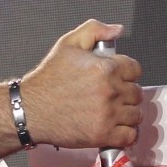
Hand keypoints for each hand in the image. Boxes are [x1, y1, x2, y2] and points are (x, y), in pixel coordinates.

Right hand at [20, 19, 141, 148]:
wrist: (30, 109)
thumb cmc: (47, 80)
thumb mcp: (67, 44)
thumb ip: (94, 30)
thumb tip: (116, 30)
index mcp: (105, 68)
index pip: (135, 70)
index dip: (126, 73)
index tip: (118, 78)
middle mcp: (110, 91)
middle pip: (136, 93)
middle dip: (126, 93)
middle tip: (111, 95)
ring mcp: (108, 115)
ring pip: (135, 115)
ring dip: (126, 114)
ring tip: (112, 112)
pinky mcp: (103, 135)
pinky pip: (129, 136)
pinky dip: (125, 133)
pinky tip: (114, 127)